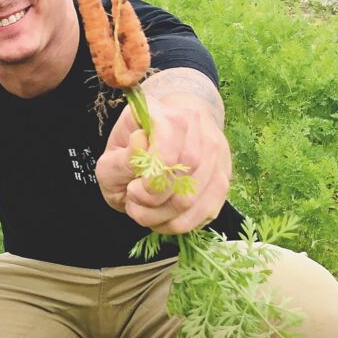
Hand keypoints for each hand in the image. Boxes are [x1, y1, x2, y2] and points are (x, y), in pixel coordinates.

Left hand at [95, 94, 231, 234]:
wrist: (161, 141)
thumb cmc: (131, 151)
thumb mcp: (113, 154)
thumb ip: (121, 158)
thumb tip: (140, 143)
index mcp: (164, 115)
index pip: (168, 154)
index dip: (150, 182)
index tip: (133, 189)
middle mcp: (197, 127)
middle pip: (185, 178)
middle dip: (154, 201)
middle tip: (136, 201)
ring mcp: (216, 152)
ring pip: (195, 199)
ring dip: (164, 215)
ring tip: (146, 210)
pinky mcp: (224, 177)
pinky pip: (206, 212)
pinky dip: (180, 222)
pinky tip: (163, 218)